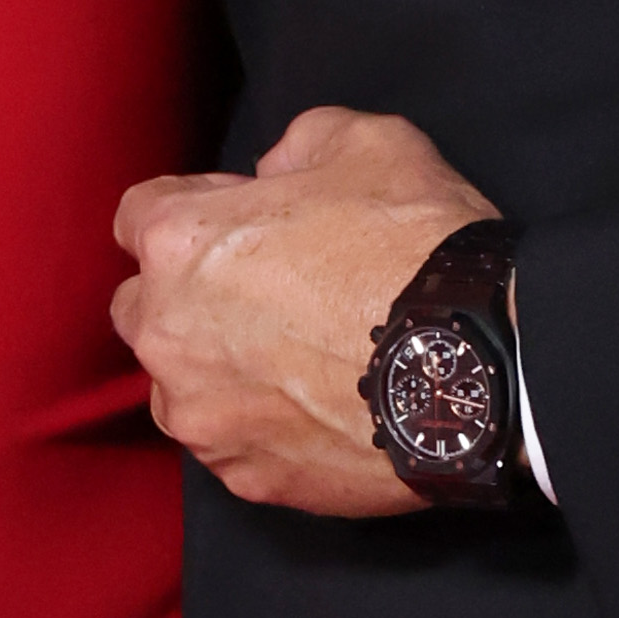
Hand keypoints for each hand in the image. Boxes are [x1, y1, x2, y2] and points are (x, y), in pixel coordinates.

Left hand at [113, 104, 498, 513]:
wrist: (480, 364)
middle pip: (142, 308)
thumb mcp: (365, 140)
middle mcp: (167, 335)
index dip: (197, 208)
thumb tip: (275, 173)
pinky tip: (318, 410)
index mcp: (179, 242)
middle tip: (263, 291)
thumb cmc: (415, 244)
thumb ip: (297, 144)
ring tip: (292, 361)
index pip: (138, 215)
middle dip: (185, 295)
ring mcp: (204, 417)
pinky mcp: (248, 477)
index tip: (245, 218)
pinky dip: (263, 428)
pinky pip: (234, 446)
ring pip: (180, 388)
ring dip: (216, 370)